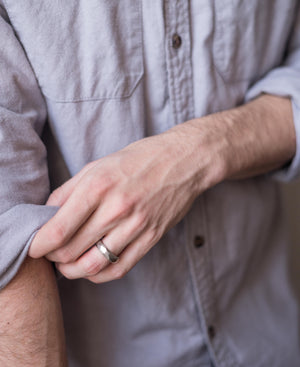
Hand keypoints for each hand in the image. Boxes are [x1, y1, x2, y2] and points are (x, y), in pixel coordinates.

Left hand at [29, 124, 220, 282]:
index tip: (34, 248)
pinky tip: (91, 268)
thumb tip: (47, 214)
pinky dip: (98, 275)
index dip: (40, 245)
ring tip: (66, 265)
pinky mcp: (151, 238)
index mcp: (99, 186)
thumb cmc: (139, 159)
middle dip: (53, 257)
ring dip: (72, 270)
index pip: (59, 229)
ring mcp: (137, 226)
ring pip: (94, 265)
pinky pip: (120, 268)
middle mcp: (117, 209)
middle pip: (72, 250)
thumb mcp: (99, 165)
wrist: (183, 161)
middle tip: (50, 252)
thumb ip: (69, 190)